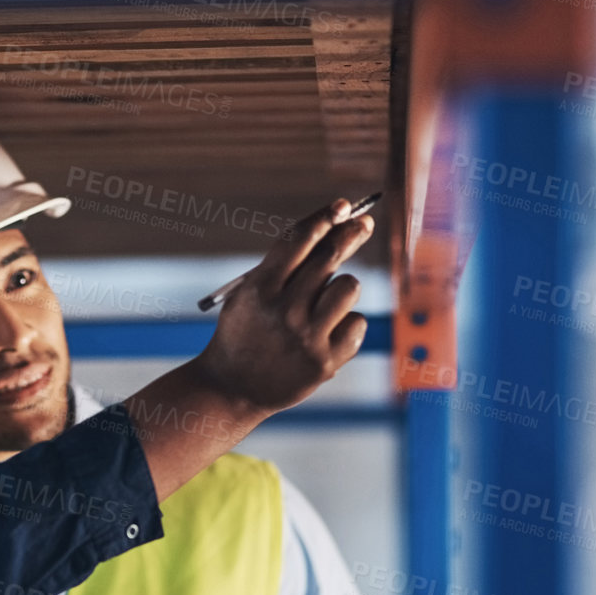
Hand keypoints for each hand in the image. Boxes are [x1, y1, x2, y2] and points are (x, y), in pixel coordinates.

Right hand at [195, 198, 372, 413]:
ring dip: (342, 289)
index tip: (342, 205)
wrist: (232, 389)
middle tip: (364, 223)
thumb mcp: (247, 295)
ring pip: (348, 286)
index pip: (298, 241)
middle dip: (351, 234)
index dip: (324, 218)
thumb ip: (281, 267)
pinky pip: (356, 322)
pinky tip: (325, 337)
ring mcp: (305, 337)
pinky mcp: (324, 362)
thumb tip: (331, 229)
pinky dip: (346, 325)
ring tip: (324, 306)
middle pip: (329, 257)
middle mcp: (283, 311)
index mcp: (259, 289)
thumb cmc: (244, 333)